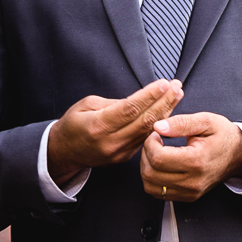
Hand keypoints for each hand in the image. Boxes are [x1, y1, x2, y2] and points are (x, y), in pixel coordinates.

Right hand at [46, 79, 183, 185]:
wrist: (64, 152)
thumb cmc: (73, 124)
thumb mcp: (86, 105)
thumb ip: (113, 103)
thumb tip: (138, 100)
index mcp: (98, 126)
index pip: (130, 109)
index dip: (149, 96)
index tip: (164, 84)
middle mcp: (111, 142)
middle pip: (144, 120)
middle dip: (164, 102)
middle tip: (177, 87)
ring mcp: (119, 152)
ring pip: (148, 131)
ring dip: (165, 112)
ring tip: (176, 96)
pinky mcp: (125, 157)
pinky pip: (144, 138)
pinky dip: (157, 124)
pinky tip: (166, 111)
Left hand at [140, 112, 241, 201]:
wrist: (239, 153)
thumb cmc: (222, 135)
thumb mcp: (205, 120)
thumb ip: (181, 122)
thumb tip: (158, 127)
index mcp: (196, 161)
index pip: (158, 159)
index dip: (150, 143)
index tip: (156, 134)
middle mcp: (193, 181)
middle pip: (150, 174)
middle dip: (146, 154)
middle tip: (155, 142)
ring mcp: (190, 192)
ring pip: (151, 187)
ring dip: (146, 168)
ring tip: (157, 153)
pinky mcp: (188, 197)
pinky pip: (159, 194)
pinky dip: (153, 179)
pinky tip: (161, 165)